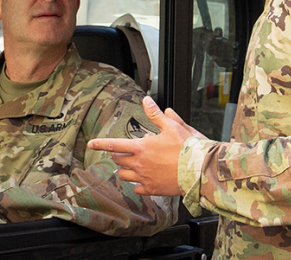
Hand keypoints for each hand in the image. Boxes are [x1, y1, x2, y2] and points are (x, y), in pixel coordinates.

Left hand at [88, 96, 203, 195]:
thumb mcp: (172, 126)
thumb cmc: (187, 147)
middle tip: (127, 151)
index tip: (91, 144)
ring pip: (124, 176)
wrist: (199, 170)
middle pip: (118, 160)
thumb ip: (155, 114)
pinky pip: (137, 188)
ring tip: (134, 165)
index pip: (114, 145)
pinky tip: (144, 180)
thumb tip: (146, 100)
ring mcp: (145, 178)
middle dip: (119, 154)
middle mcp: (139, 164)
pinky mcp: (152, 190)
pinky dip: (138, 184)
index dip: (100, 144)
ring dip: (126, 169)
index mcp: (141, 147)